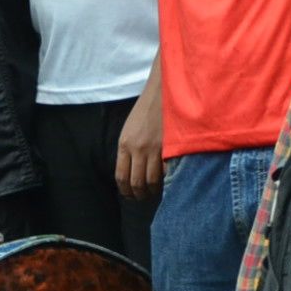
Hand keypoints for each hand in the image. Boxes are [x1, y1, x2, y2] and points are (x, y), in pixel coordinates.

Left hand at [113, 80, 163, 197]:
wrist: (161, 93)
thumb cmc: (145, 110)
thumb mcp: (129, 129)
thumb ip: (128, 149)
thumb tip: (130, 171)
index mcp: (124, 144)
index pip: (121, 176)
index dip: (125, 190)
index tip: (129, 195)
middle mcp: (137, 149)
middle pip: (136, 182)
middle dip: (138, 194)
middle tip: (142, 198)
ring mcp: (154, 149)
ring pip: (152, 181)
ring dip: (152, 191)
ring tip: (154, 192)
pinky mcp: (169, 147)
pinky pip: (166, 171)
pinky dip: (166, 179)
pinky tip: (166, 181)